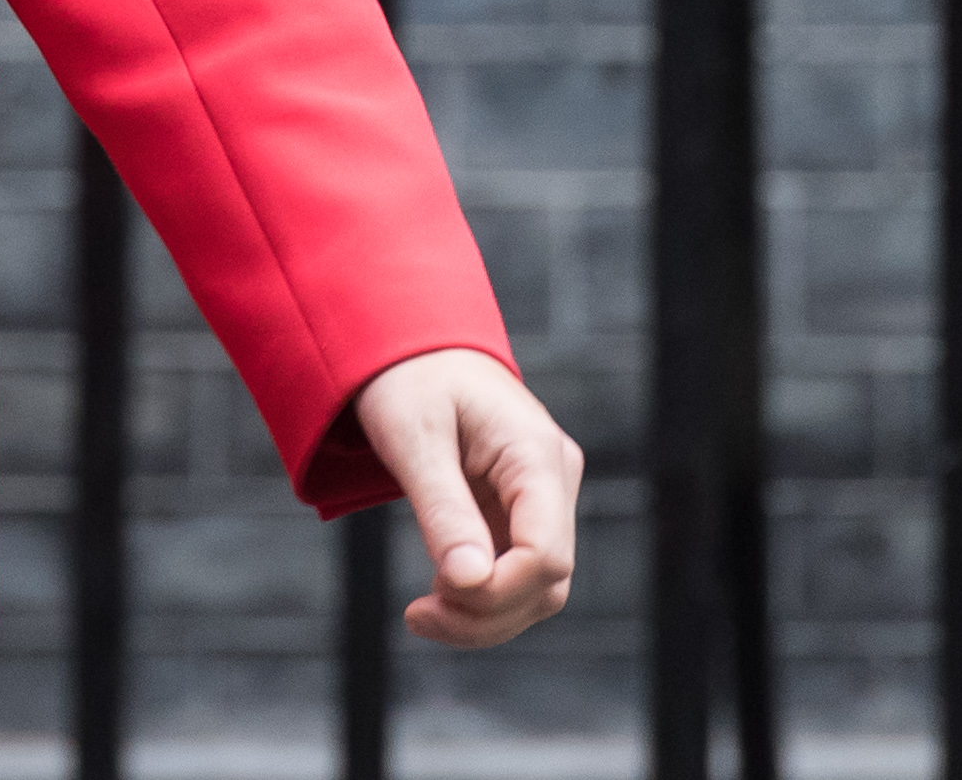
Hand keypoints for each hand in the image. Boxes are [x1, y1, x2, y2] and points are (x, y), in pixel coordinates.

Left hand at [351, 349, 582, 649]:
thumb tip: (469, 583)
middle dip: (485, 614)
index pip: (545, 556)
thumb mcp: (413, 438)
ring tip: (421, 613)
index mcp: (537, 455)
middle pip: (547, 583)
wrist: (411, 344)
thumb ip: (443, 509)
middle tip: (416, 616)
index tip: (432, 592)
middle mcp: (554, 480)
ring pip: (536, 590)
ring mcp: (543, 499)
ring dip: (483, 616)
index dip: (496, 593)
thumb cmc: (408, 378)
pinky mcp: (522, 513)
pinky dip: (481, 598)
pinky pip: (516, 574)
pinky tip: (438, 598)